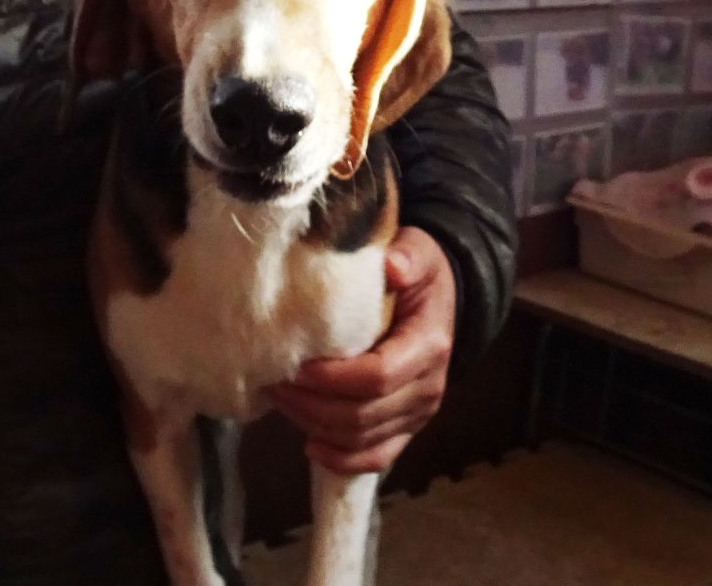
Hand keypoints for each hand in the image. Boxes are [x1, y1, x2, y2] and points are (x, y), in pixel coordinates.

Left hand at [268, 226, 455, 474]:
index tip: (295, 365)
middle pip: (363, 415)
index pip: (378, 376)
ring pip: (362, 439)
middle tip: (274, 381)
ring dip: (315, 425)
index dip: (331, 379)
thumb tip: (391, 266)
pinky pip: (376, 458)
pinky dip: (341, 459)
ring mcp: (418, 414)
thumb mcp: (418, 252)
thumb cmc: (418, 275)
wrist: (438, 301)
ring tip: (281, 399)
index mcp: (429, 345)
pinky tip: (310, 444)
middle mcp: (428, 388)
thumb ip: (407, 257)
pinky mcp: (406, 429)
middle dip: (311, 404)